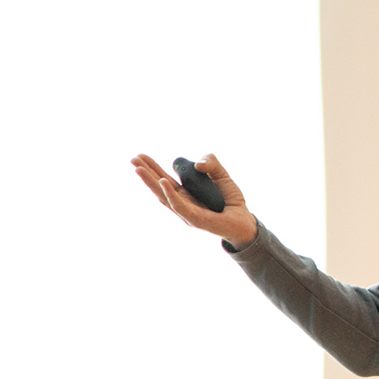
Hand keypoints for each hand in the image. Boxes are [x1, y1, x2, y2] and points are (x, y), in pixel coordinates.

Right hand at [131, 152, 257, 249]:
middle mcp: (182, 204)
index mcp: (185, 194)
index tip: (140, 156)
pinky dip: (170, 194)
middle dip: (146, 173)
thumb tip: (197, 164)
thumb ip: (211, 163)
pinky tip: (163, 182)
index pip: (165, 180)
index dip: (153, 168)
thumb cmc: (231, 202)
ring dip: (151, 182)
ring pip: (164, 197)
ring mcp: (186, 213)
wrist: (245, 223)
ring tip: (138, 169)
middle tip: (133, 159)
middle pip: (160, 187)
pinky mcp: (195, 220)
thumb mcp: (222, 175)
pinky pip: (180, 206)